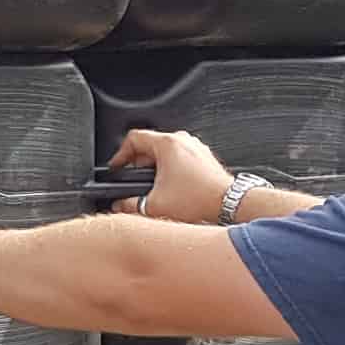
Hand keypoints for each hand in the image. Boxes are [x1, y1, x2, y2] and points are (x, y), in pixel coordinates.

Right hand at [109, 127, 235, 222]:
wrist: (228, 203)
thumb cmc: (200, 199)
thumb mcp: (155, 205)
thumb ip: (130, 205)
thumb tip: (120, 206)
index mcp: (167, 144)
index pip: (134, 138)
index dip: (119, 154)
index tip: (117, 167)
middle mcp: (182, 140)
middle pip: (149, 144)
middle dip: (137, 163)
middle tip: (132, 179)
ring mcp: (195, 147)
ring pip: (165, 151)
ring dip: (154, 167)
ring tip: (152, 185)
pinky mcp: (203, 157)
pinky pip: (180, 158)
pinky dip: (170, 169)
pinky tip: (170, 187)